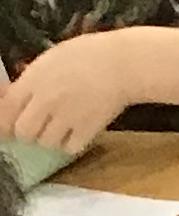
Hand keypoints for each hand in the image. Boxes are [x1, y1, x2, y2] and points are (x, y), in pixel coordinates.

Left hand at [0, 28, 149, 153]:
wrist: (119, 65)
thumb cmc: (85, 56)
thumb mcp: (50, 61)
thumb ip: (32, 81)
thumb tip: (17, 98)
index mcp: (34, 80)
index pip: (8, 108)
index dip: (5, 122)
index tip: (8, 128)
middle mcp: (46, 101)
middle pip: (24, 132)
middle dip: (29, 132)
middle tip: (39, 127)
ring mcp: (66, 118)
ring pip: (46, 143)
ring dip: (51, 139)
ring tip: (61, 128)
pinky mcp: (86, 132)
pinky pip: (69, 148)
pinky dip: (70, 144)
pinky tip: (76, 133)